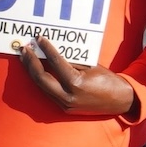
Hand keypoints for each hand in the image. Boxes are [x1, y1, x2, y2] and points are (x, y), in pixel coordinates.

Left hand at [20, 38, 137, 116]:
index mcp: (76, 83)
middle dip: (30, 62)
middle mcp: (68, 96)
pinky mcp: (65, 108)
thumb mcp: (91, 66)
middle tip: (25, 49)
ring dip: (32, 71)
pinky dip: (40, 80)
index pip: (55, 62)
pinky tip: (36, 70)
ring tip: (26, 58)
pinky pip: (48, 92)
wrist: (120, 101)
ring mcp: (65, 105)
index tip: (39, 38)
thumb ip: (72, 60)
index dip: (46, 48)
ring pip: (41, 87)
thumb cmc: (108, 80)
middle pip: (41, 78)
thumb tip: (53, 49)